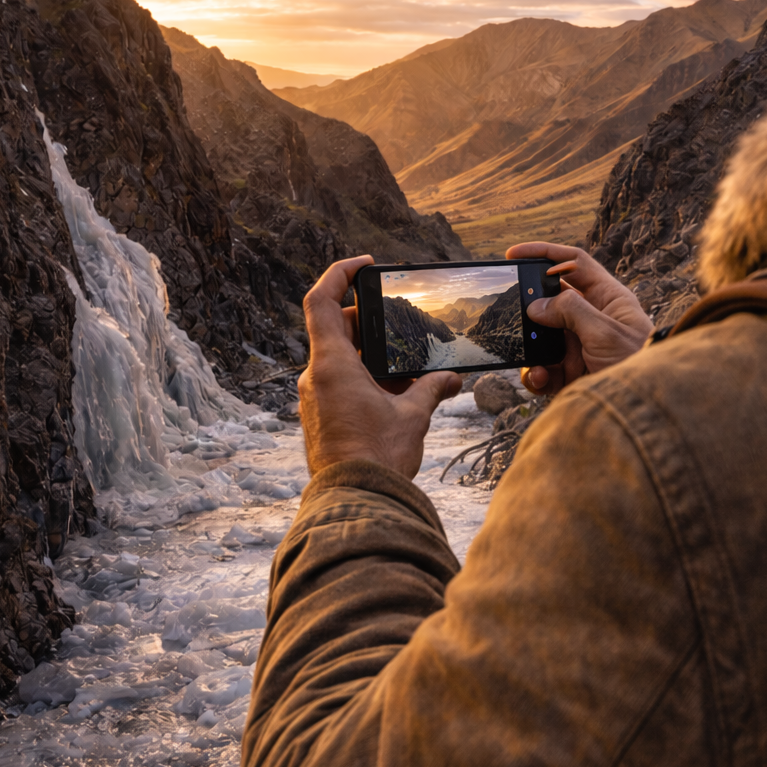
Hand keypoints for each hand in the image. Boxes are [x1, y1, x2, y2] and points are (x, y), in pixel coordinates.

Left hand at [297, 255, 463, 477]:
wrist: (356, 502)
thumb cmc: (377, 457)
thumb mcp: (413, 416)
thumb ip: (432, 388)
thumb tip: (451, 379)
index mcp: (331, 364)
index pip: (321, 301)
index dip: (339, 273)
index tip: (364, 264)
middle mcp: (316, 377)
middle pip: (335, 328)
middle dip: (368, 320)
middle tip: (398, 319)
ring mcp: (316, 398)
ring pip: (339, 358)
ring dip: (370, 353)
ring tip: (406, 362)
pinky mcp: (322, 417)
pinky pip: (340, 383)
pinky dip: (365, 377)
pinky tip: (397, 391)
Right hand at [506, 242, 651, 396]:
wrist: (643, 407)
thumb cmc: (637, 361)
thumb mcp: (605, 330)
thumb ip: (571, 311)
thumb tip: (537, 305)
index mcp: (606, 298)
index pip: (573, 263)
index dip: (545, 253)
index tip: (514, 253)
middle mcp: (590, 318)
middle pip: (550, 300)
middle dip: (528, 305)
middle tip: (509, 309)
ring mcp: (578, 345)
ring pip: (541, 336)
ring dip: (530, 345)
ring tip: (531, 355)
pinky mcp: (570, 371)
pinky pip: (542, 368)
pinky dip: (536, 374)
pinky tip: (540, 378)